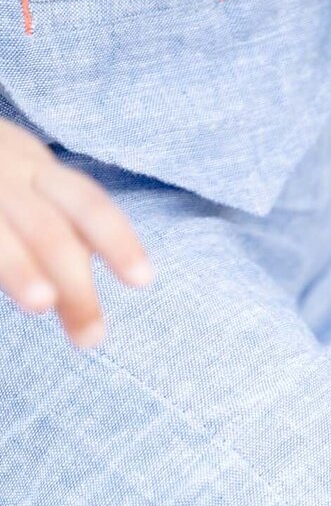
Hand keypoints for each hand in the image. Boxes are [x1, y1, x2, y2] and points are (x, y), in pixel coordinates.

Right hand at [0, 116, 153, 346]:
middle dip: (74, 285)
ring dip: (21, 267)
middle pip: (48, 229)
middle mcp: (3, 173)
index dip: (117, 238)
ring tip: (41, 303)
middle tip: (90, 337)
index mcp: (33, 168)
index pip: (86, 203)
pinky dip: (2, 263)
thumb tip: (83, 289)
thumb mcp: (26, 184)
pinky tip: (8, 302)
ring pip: (1, 234)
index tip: (142, 279)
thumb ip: (58, 229)